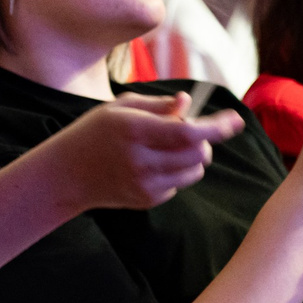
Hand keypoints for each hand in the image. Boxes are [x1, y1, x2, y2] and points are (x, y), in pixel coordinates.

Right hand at [46, 93, 243, 212]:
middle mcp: (140, 160)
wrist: (67, 174)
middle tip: (190, 130)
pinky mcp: (146, 199)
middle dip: (204, 141)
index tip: (235, 119)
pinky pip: (179, 184)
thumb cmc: (95, 132)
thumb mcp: (121, 108)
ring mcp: (144, 184)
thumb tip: (188, 103)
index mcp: (134, 129)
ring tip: (168, 148)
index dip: (216, 126)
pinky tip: (151, 165)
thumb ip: (158, 105)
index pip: (188, 132)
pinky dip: (176, 172)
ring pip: (194, 171)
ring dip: (192, 158)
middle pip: (198, 154)